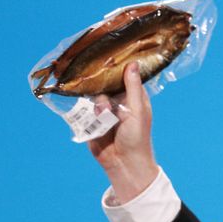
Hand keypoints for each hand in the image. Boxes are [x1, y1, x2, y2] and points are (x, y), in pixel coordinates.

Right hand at [88, 62, 158, 203]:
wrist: (123, 163)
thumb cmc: (137, 137)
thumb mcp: (137, 110)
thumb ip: (132, 87)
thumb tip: (133, 63)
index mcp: (134, 96)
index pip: (125, 75)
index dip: (117, 67)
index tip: (108, 58)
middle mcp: (119, 101)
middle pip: (105, 84)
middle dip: (103, 89)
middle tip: (108, 100)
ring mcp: (104, 111)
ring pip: (94, 96)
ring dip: (98, 105)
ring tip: (104, 116)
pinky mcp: (92, 121)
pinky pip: (84, 110)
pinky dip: (87, 113)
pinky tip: (94, 118)